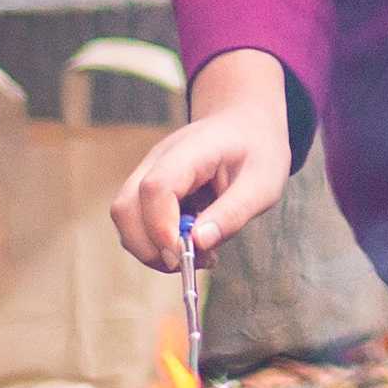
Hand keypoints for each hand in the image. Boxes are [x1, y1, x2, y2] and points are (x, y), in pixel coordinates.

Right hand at [113, 49, 296, 273]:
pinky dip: (156, 241)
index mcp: (191, 150)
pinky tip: (189, 242)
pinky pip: (137, 221)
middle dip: (150, 247)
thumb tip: (198, 244)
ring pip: (125, 218)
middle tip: (190, 262)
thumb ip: (232, 214)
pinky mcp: (148, 188)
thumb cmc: (257, 151)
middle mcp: (159, 159)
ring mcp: (149, 172)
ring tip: (196, 254)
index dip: (161, 228)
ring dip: (152, 248)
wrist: (246, 124)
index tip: (183, 255)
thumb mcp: (262, 185)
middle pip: (126, 207)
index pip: (156, 188)